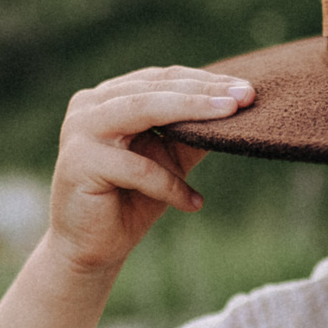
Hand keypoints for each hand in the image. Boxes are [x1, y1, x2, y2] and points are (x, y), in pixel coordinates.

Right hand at [48, 66, 254, 274]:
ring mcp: (80, 130)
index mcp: (109, 97)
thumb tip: (236, 107)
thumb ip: (191, 134)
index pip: (162, 79)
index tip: (247, 89)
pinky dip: (170, 185)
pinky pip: (138, 167)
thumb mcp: (170, 161)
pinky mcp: (80, 162)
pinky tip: (194, 202)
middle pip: (156, 88)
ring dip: (192, 111)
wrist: (92, 248)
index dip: (205, 81)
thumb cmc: (131, 200)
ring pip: (145, 109)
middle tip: (247, 96)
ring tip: (231, 117)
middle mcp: (89, 105)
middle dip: (205, 91)